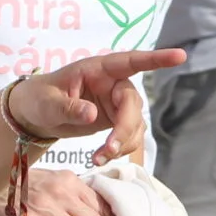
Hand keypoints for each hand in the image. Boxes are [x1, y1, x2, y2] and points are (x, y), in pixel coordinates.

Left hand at [14, 48, 184, 164]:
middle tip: (109, 149)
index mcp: (98, 69)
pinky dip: (119, 149)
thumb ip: (69, 108)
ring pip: (135, 123)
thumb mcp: (48, 103)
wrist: (35, 115)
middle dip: (125, 127)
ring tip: (97, 159)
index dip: (156, 59)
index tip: (180, 56)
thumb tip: (92, 115)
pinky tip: (100, 158)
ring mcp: (117, 103)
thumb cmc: (39, 98)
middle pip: (132, 103)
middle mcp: (112, 83)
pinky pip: (129, 136)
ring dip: (122, 143)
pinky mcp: (117, 120)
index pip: (131, 61)